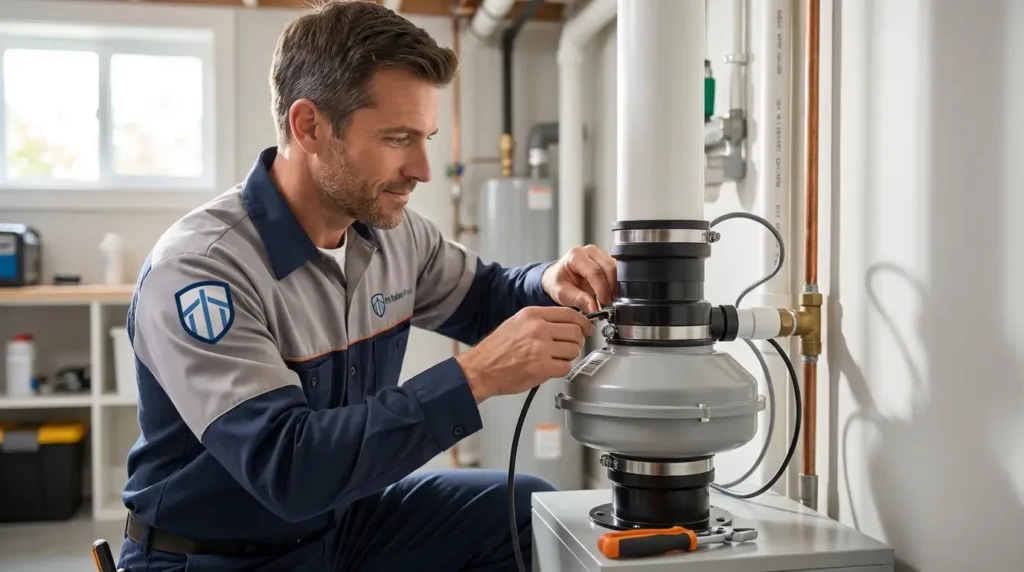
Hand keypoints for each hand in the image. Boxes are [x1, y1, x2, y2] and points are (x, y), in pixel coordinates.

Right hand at [456, 306, 594, 401]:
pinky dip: (560, 369)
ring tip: (553, 359)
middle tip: (567, 347)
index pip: (569, 313)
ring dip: (567, 356)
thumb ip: (541, 321)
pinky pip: (566, 367)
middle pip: (575, 332)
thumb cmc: (496, 349)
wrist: (480, 369)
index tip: (587, 328)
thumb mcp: (516, 323)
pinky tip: (549, 368)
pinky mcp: (542, 367)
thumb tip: (566, 324)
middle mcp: (538, 329)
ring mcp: (541, 348)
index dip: (583, 322)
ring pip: (573, 350)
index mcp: (532, 315)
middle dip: (576, 341)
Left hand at [541, 245, 617, 312]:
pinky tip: (610, 294)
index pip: (594, 271)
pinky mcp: (607, 260)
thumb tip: (595, 308)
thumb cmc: (558, 282)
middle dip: (611, 289)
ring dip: (615, 286)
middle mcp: (589, 251)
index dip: (601, 289)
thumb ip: (579, 300)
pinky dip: (616, 284)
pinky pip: (618, 271)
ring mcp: (600, 254)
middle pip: (609, 268)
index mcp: (576, 256)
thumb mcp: (562, 293)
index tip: (604, 303)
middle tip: (608, 304)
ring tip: (608, 300)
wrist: (558, 277)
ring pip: (616, 269)